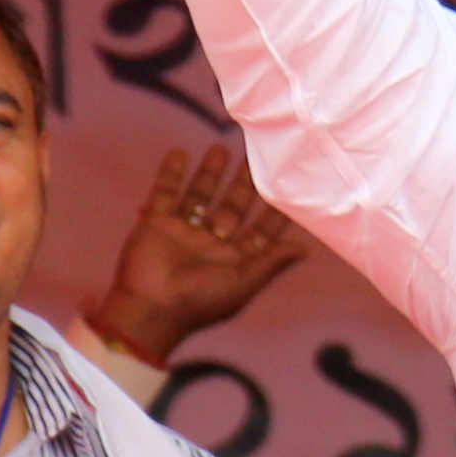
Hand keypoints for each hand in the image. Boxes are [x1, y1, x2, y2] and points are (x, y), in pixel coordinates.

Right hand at [89, 141, 308, 362]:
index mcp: (235, 260)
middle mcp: (211, 244)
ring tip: (220, 148)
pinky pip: (164, 194)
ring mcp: (183, 232)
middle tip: (254, 155)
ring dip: (209, 173)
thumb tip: (306, 248)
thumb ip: (271, 262)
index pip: (260, 231)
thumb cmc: (200, 301)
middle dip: (243, 183)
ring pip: (200, 196)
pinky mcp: (156, 224)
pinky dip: (171, 174)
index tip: (287, 186)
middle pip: (232, 207)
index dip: (273, 211)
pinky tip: (179, 153)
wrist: (150, 308)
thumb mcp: (242, 283)